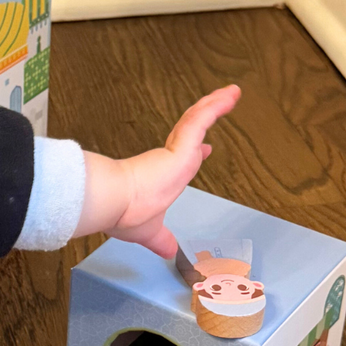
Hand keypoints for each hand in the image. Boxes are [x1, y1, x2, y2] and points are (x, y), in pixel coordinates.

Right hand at [75, 85, 240, 257]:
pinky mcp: (181, 144)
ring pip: (197, 120)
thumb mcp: (150, 232)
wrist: (113, 202)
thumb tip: (168, 252)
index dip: (193, 151)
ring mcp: (174, 150)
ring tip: (231, 93)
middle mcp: (168, 160)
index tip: (203, 148)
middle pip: (190, 132)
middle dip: (205, 118)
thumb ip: (161, 240)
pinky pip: (203, 119)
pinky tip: (231, 95)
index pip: (180, 158)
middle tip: (218, 105)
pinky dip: (218, 106)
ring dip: (215, 104)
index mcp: (160, 178)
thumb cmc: (125, 214)